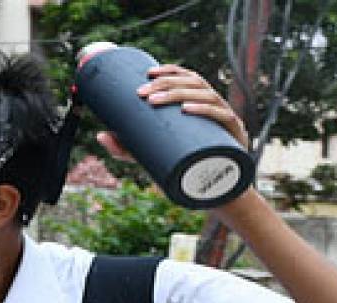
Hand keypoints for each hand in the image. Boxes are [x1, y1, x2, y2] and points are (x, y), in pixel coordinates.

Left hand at [96, 64, 249, 160]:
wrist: (217, 196)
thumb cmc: (186, 171)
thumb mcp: (152, 157)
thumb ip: (127, 149)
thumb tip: (100, 135)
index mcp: (202, 106)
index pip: (190, 78)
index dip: (171, 71)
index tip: (148, 73)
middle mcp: (217, 108)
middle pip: (195, 84)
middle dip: (167, 84)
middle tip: (143, 93)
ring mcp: (228, 122)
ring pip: (208, 95)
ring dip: (180, 94)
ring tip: (157, 101)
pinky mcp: (236, 138)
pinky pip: (223, 117)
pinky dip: (205, 110)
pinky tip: (187, 109)